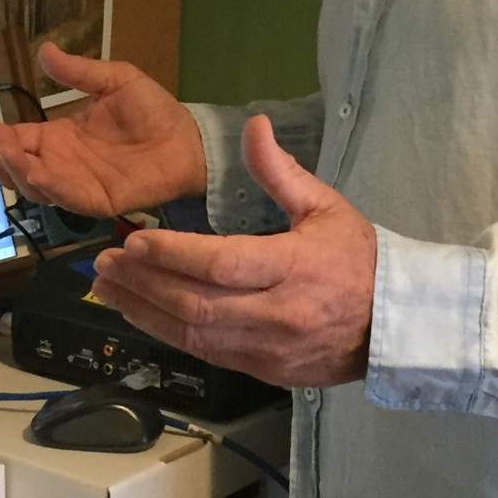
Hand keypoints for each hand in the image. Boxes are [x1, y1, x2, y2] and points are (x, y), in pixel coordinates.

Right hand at [0, 42, 207, 219]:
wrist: (189, 139)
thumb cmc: (152, 111)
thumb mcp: (113, 80)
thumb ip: (78, 72)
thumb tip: (44, 49)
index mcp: (60, 138)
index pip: (18, 140)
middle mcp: (62, 165)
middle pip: (17, 166)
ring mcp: (78, 185)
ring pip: (34, 185)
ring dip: (13, 169)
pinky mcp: (99, 200)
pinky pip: (68, 196)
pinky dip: (48, 185)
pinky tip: (32, 170)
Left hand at [90, 114, 375, 386]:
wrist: (393, 325)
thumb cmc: (357, 258)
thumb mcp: (326, 205)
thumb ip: (280, 171)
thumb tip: (253, 125)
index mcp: (295, 267)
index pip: (222, 264)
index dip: (174, 255)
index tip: (134, 242)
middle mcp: (278, 314)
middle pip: (197, 304)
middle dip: (144, 285)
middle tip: (104, 264)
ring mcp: (269, 349)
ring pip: (195, 336)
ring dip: (145, 312)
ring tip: (108, 290)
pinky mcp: (264, 372)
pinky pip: (207, 354)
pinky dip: (169, 333)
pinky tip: (142, 314)